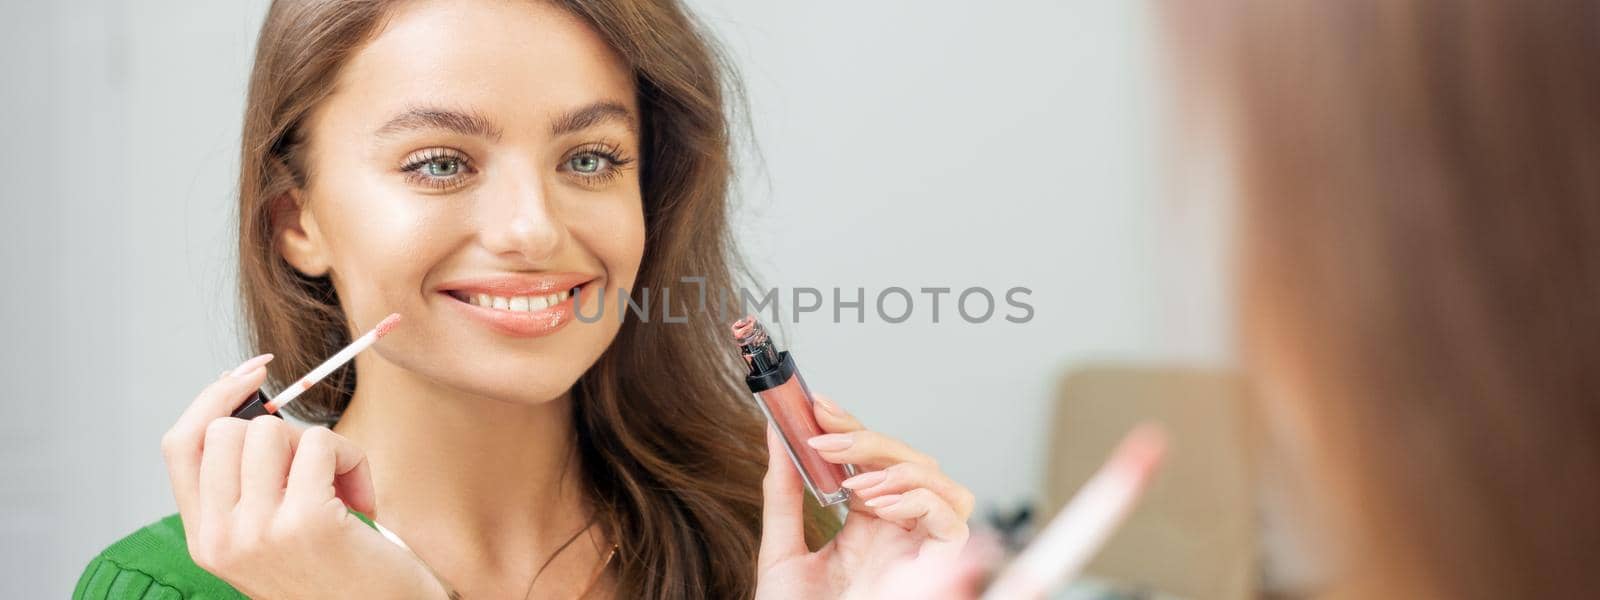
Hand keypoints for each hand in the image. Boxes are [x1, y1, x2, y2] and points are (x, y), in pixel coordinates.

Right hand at [160, 354, 448, 598]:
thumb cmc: (341, 570)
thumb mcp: (272, 533)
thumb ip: (249, 483)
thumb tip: (248, 394)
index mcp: (206, 539)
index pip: (180, 445)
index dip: (212, 399)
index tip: (251, 374)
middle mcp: (222, 539)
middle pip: (229, 429)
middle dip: (283, 432)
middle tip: (315, 471)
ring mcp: (259, 533)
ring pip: (276, 431)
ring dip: (324, 447)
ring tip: (343, 491)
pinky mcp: (305, 523)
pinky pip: (324, 443)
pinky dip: (354, 460)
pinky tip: (362, 503)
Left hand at [755, 393, 974, 598]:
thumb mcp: (781, 553)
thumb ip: (783, 496)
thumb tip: (777, 434)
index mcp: (866, 528)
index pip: (874, 463)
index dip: (852, 430)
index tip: (816, 407)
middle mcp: (899, 536)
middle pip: (914, 465)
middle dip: (872, 440)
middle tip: (826, 436)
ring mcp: (919, 553)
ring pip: (945, 485)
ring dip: (900, 469)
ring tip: (853, 482)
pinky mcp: (938, 571)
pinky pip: (952, 522)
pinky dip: (920, 500)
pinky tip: (878, 504)